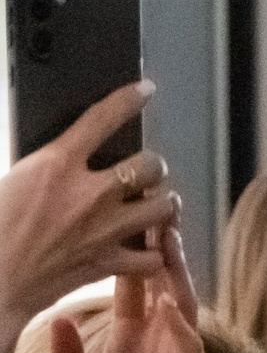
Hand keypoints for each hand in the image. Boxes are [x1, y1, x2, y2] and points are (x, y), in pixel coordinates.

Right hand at [0, 82, 174, 352]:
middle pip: (150, 166)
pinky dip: (154, 254)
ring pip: (163, 207)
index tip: (145, 90)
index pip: (101, 119)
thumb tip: (61, 159)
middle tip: (146, 173)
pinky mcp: (109, 262)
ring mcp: (105, 229)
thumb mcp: (11, 177)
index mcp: (56, 164)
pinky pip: (152, 256)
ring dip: (164, 204)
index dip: (128, 100)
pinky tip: (149, 249)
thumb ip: (45, 165)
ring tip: (158, 204)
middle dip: (152, 167)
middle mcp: (90, 193)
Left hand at [54, 229, 216, 352]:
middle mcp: (160, 352)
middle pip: (165, 291)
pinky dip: (183, 329)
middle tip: (155, 212)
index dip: (133, 257)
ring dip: (178, 279)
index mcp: (132, 349)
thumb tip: (57, 318)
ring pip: (184, 313)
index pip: (136, 293)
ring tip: (168, 243)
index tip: (126, 219)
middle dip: (163, 254)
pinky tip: (174, 304)